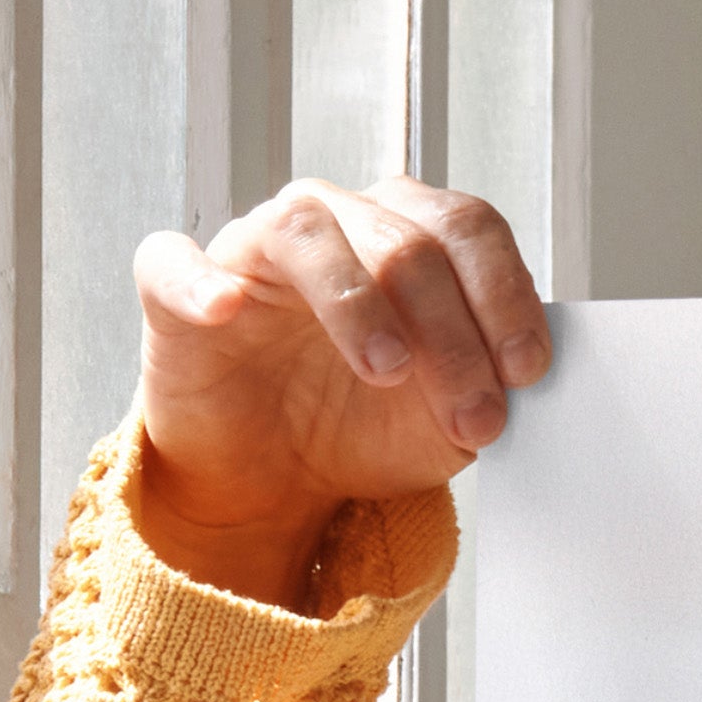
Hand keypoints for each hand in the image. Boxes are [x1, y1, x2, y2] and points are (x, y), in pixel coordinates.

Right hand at [128, 180, 549, 608]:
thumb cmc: (362, 426)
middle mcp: (336, 223)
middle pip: (405, 241)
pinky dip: (200, 281)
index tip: (527, 369)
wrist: (275, 478)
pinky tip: (227, 310)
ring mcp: (254, 248)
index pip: (467, 229)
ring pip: (307, 232)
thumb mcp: (446, 420)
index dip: (504, 294)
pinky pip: (174, 262)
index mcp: (408, 237)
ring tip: (388, 371)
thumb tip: (525, 379)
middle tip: (474, 416)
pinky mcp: (177, 288)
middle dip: (453, 334)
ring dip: (358, 303)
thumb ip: (488, 386)